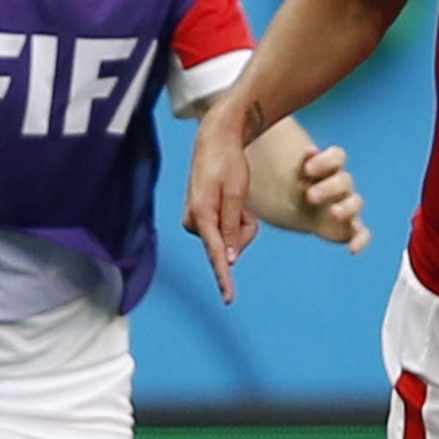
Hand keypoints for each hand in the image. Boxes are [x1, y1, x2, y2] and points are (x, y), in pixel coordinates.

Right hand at [183, 108, 259, 304]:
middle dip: (243, 228)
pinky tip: (230, 199)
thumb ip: (231, 228)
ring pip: (231, 238)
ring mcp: (197, 220)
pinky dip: (236, 218)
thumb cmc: (227, 163)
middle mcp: (195, 221)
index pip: (216, 252)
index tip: (228, 298)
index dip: (224, 277)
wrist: (216, 140)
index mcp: (201, 214)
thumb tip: (228, 259)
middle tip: (242, 202)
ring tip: (235, 197)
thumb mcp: (235, 193)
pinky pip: (227, 230)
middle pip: (231, 245)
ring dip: (240, 221)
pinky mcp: (203, 218)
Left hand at [295, 144, 369, 252]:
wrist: (294, 209)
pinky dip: (361, 241)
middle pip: (345, 180)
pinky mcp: (349, 228)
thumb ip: (300, 164)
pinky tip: (352, 250)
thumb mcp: (292, 176)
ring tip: (333, 213)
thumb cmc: (295, 186)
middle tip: (310, 196)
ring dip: (345, 208)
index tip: (308, 169)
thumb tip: (309, 149)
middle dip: (329, 188)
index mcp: (328, 168)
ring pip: (355, 203)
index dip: (326, 160)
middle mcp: (341, 185)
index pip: (337, 156)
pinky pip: (362, 233)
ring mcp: (346, 206)